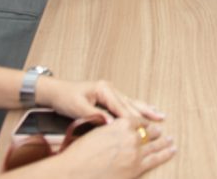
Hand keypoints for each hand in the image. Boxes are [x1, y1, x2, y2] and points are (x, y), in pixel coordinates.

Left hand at [42, 78, 165, 124]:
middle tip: (159, 123)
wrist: (56, 91)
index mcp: (104, 89)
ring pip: (132, 103)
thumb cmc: (65, 97)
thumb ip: (95, 115)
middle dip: (145, 114)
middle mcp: (110, 89)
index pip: (121, 106)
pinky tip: (148, 110)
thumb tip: (111, 123)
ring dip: (146, 110)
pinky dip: (138, 108)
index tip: (142, 128)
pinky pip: (127, 104)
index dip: (132, 118)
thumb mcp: (78, 107)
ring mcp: (111, 92)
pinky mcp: (110, 98)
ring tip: (160, 115)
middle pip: (130, 104)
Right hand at [54, 115, 175, 178]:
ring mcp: (135, 153)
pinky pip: (155, 159)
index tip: (148, 123)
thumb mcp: (95, 133)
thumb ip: (111, 129)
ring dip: (165, 142)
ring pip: (155, 145)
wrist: (74, 173)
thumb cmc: (79, 154)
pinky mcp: (136, 168)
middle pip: (149, 132)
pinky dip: (165, 154)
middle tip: (162, 132)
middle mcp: (130, 136)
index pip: (138, 120)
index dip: (144, 122)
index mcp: (120, 125)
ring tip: (171, 140)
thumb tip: (117, 128)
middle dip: (156, 132)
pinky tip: (171, 151)